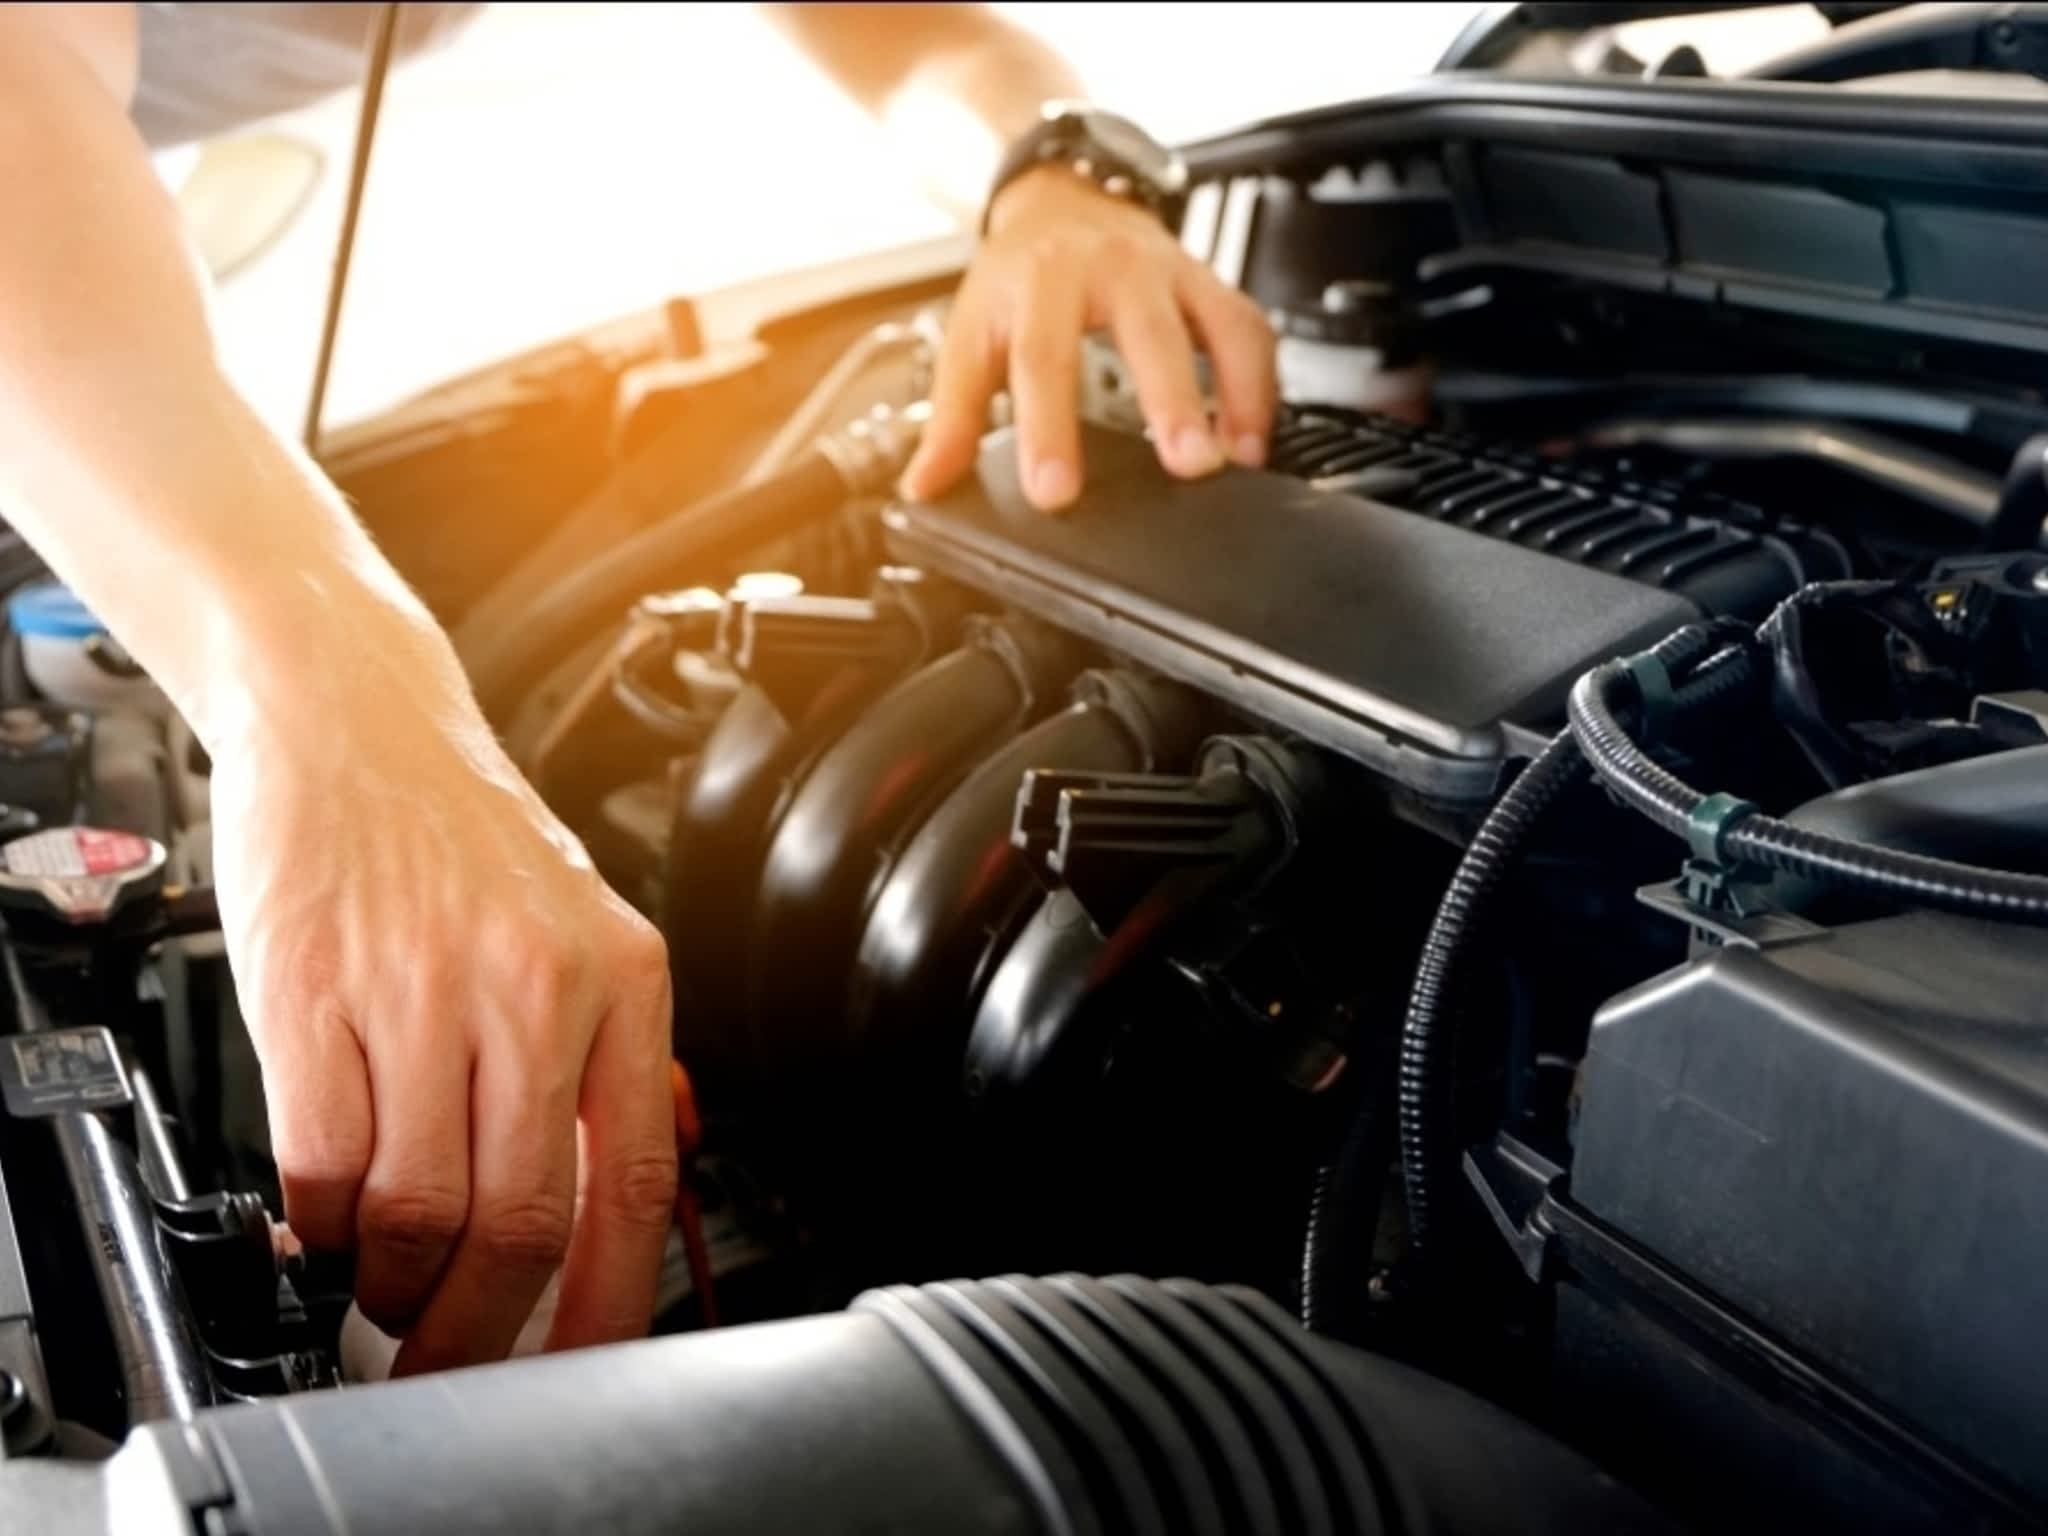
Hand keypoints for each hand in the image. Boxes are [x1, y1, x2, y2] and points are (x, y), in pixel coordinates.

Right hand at [207, 625, 677, 1377]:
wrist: (358, 723)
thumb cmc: (465, 837)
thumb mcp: (577, 934)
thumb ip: (591, 1066)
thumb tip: (582, 1226)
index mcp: (624, 978)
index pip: (634, 1183)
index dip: (604, 1301)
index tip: (572, 1362)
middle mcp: (536, 985)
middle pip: (522, 1222)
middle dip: (478, 1325)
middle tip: (446, 1353)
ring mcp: (422, 987)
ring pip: (419, 1209)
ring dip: (392, 1281)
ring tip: (382, 1279)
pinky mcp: (314, 991)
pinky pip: (322, 1163)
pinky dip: (320, 1225)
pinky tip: (324, 1220)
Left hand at [900, 165, 1277, 513]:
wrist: (1065, 199)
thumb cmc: (1019, 273)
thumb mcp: (971, 333)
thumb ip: (951, 416)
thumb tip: (924, 486)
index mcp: (1042, 280)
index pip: (1043, 358)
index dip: (1049, 429)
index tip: (1055, 492)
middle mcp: (1113, 267)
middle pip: (1149, 333)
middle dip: (1173, 401)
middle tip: (1189, 465)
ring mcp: (1170, 272)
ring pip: (1218, 325)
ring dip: (1237, 394)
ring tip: (1239, 459)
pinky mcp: (1210, 283)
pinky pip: (1250, 331)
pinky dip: (1259, 386)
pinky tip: (1253, 440)